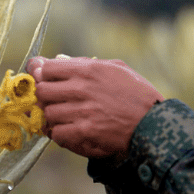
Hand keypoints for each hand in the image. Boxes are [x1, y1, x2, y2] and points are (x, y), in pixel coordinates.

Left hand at [27, 56, 163, 158]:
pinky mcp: (85, 133)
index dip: (40, 73)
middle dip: (45, 96)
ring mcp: (82, 112)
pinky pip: (57, 133)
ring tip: (65, 117)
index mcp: (89, 70)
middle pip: (42, 91)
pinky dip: (60, 134)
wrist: (154, 124)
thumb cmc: (138, 94)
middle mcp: (83, 89)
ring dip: (53, 116)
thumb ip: (84, 63)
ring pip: (48, 113)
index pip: (47, 68)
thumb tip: (57, 59)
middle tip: (53, 100)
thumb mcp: (116, 69)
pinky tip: (70, 130)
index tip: (39, 77)